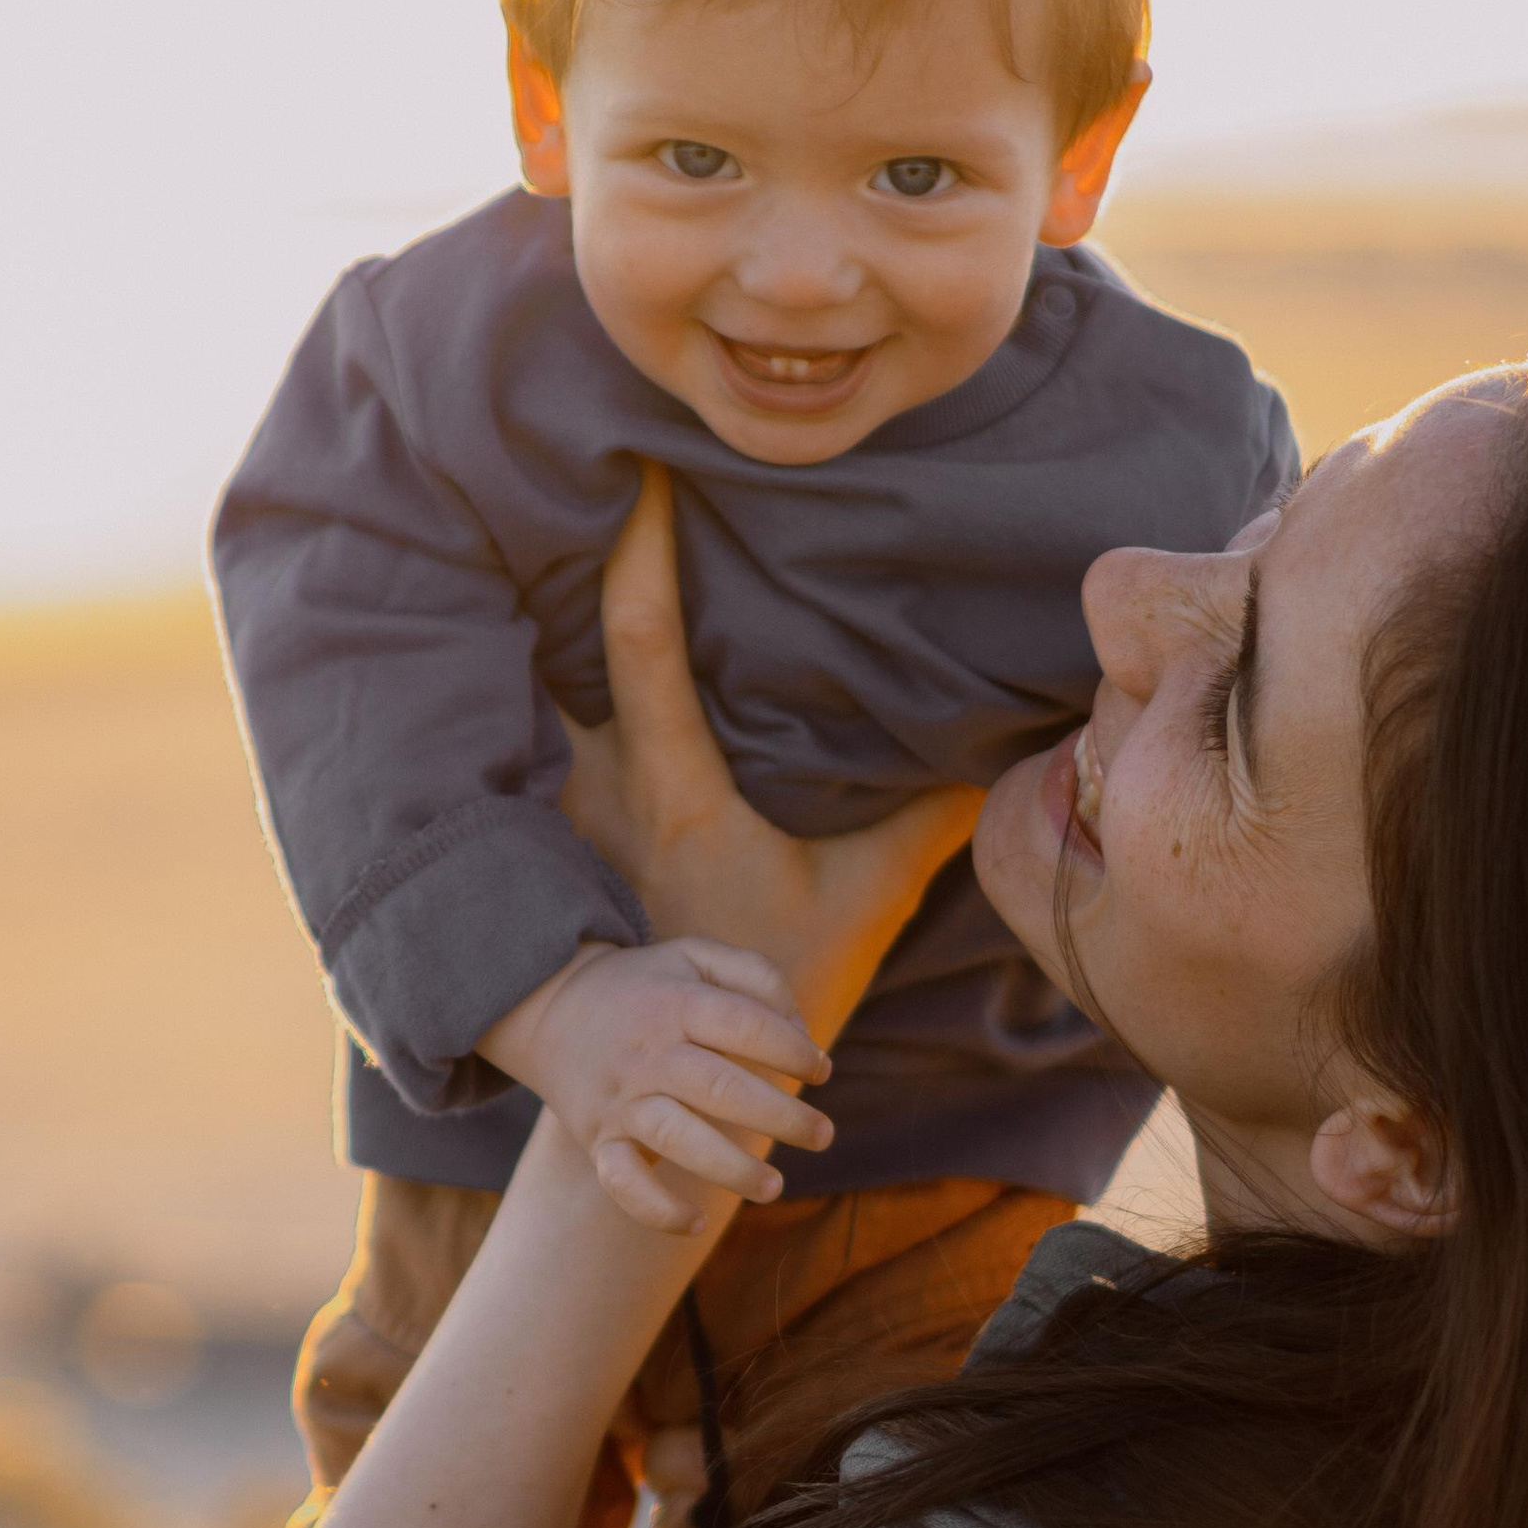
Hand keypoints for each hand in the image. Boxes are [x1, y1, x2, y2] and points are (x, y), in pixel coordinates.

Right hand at [479, 937, 832, 1232]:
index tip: (820, 1071)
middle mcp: (649, 1053)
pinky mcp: (599, 1138)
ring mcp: (622, 1100)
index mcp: (677, 1003)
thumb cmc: (648, 988)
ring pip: (676, 1137)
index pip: (746, 1025)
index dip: (793, 1050)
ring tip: (774, 1186)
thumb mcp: (697, 956)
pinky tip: (696, 1223)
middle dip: (781, 1117)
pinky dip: (655, 1209)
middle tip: (823, 1136)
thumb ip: (757, 976)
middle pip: (720, 1087)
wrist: (549, 1007)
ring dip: (730, 1168)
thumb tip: (802, 1030)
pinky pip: (622, 1181)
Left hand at [558, 464, 983, 1052]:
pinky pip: (524, 726)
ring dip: (520, 599)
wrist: (675, 1083)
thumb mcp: (863, 902)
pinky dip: (524, 669)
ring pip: (518, 677)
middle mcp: (596, 785)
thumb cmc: (769, 988)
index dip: (637, 544)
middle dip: (538, 540)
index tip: (640, 459)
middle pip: (540, 633)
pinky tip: (525, 617)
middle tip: (548, 444)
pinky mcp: (546, 829)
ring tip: (527, 508)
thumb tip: (1009, 750)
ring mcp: (558, 806)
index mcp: (673, 789)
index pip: (640, 639)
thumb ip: (931, 823)